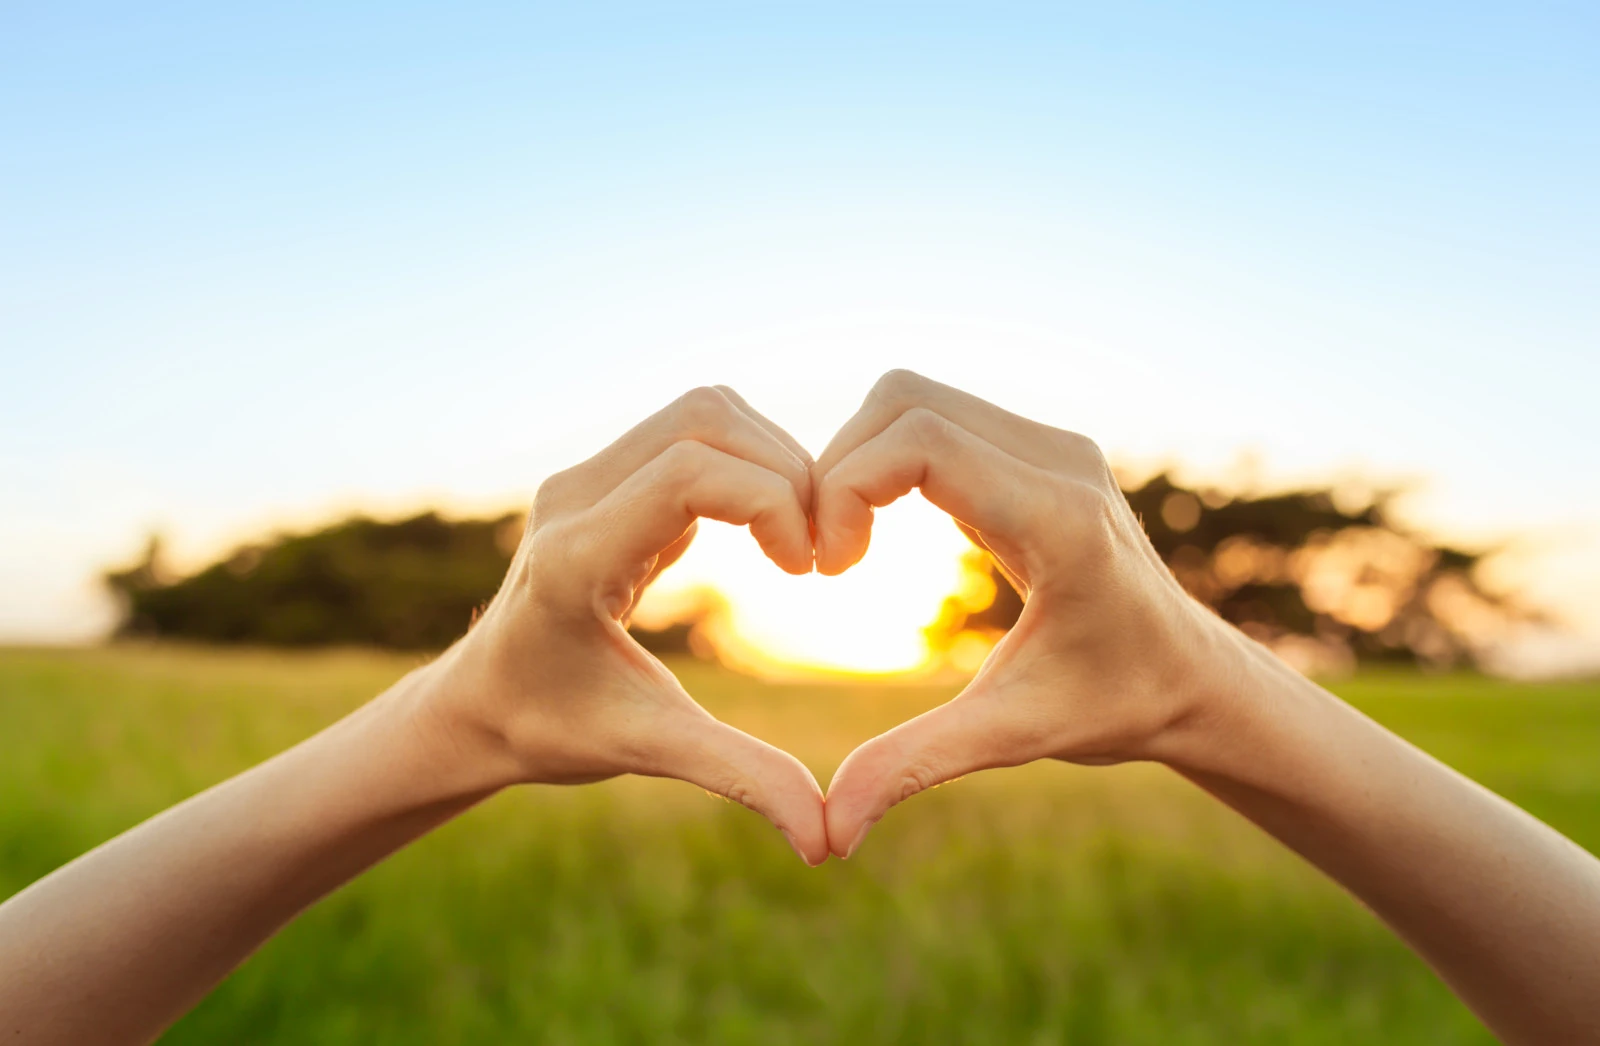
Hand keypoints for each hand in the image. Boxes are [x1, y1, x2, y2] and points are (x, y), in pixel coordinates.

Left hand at [434, 386, 830, 865]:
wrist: (478, 705)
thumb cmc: (552, 729)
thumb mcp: (648, 748)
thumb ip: (738, 777)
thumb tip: (825, 840)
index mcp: (578, 557)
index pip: (689, 473)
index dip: (772, 501)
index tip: (809, 567)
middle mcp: (574, 497)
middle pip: (705, 418)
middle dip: (784, 469)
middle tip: (818, 550)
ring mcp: (585, 479)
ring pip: (702, 413)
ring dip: (770, 459)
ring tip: (799, 538)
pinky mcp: (604, 478)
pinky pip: (691, 435)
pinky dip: (746, 466)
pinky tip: (764, 534)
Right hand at [814, 370, 1246, 857]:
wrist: (1192, 679)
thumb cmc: (1114, 706)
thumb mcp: (1012, 735)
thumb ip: (916, 766)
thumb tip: (829, 833)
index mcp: (1057, 519)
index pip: (919, 441)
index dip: (846, 488)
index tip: (830, 569)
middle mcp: (1059, 461)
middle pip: (903, 400)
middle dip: (838, 468)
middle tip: (826, 558)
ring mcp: (1052, 447)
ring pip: (914, 399)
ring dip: (859, 461)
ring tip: (846, 547)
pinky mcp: (1038, 451)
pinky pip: (937, 420)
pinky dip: (889, 461)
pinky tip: (881, 531)